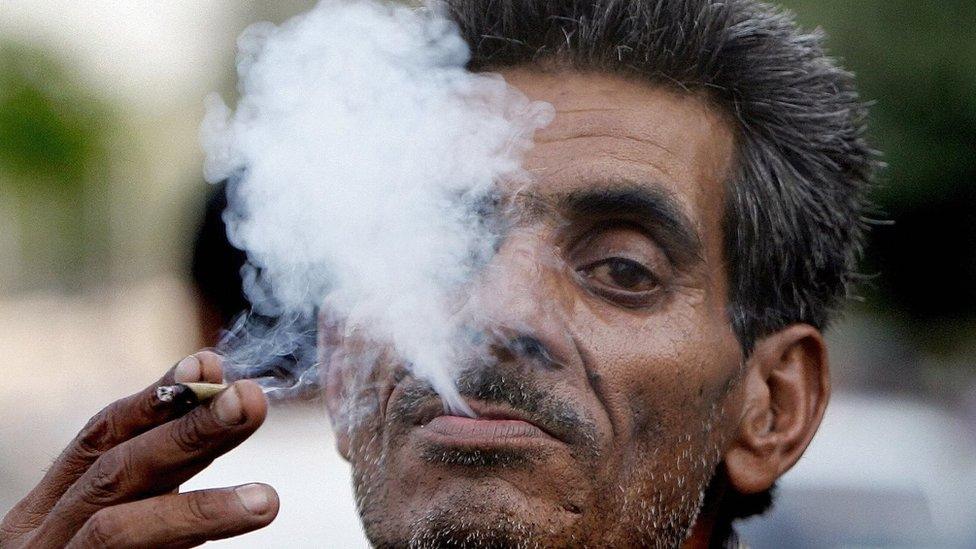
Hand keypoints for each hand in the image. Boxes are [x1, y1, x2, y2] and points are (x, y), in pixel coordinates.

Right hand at [0, 351, 278, 547]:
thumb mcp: (120, 525)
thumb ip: (163, 477)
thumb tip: (223, 392)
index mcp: (48, 512)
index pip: (99, 438)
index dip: (154, 397)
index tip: (208, 363)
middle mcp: (39, 541)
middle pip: (116, 472)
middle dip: (186, 432)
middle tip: (251, 400)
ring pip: (117, 531)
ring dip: (195, 509)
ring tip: (268, 500)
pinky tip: (238, 532)